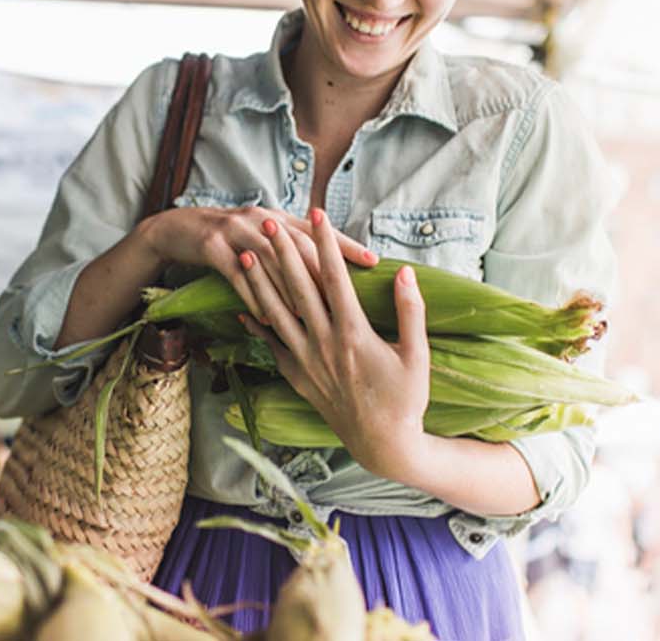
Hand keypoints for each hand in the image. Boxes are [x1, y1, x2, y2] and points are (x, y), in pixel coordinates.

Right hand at [137, 205, 376, 321]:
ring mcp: (235, 231)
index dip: (346, 244)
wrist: (177, 228)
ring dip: (290, 289)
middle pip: (298, 244)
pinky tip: (269, 317)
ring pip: (270, 261)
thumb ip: (290, 246)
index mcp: (278, 216)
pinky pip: (237, 275)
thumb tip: (331, 269)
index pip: (318, 231)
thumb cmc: (229, 239)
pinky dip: (254, 296)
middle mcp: (261, 218)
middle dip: (324, 269)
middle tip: (347, 296)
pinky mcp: (212, 247)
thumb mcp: (261, 234)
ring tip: (313, 315)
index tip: (374, 260)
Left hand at [237, 208, 430, 478]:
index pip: (335, 277)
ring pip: (277, 313)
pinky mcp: (297, 376)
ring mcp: (306, 360)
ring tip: (247, 254)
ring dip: (260, 282)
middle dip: (283, 252)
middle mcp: (324, 343)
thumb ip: (411, 310)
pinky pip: (271, 345)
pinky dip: (255, 324)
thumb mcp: (417, 354)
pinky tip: (241, 306)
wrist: (382, 444)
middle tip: (269, 223)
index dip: (325, 244)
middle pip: (298, 288)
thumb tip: (405, 271)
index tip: (317, 216)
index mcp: (354, 334)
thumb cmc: (406, 399)